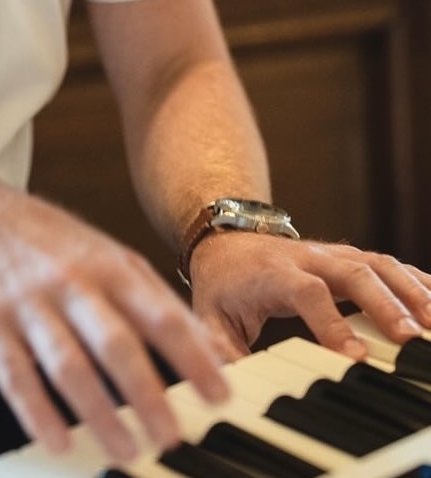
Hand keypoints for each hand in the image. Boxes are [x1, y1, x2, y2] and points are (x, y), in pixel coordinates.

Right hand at [0, 184, 229, 459]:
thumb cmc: (54, 246)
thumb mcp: (111, 258)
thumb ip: (158, 302)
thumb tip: (214, 351)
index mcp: (110, 268)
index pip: (160, 314)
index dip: (192, 357)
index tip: (218, 397)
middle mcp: (71, 284)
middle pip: (115, 342)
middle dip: (146, 394)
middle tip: (172, 438)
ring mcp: (28, 304)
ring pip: (68, 363)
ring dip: (99, 412)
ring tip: (125, 451)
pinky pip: (15, 375)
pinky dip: (37, 412)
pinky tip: (58, 442)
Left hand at [188, 229, 430, 359]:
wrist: (225, 237)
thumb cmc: (223, 282)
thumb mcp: (209, 315)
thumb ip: (222, 349)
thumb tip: (232, 383)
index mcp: (274, 272)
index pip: (308, 292)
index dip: (333, 322)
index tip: (355, 358)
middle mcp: (307, 257)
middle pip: (352, 272)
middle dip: (384, 305)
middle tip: (409, 339)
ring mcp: (330, 254)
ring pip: (376, 264)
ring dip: (408, 290)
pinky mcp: (346, 257)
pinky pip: (385, 264)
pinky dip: (413, 281)